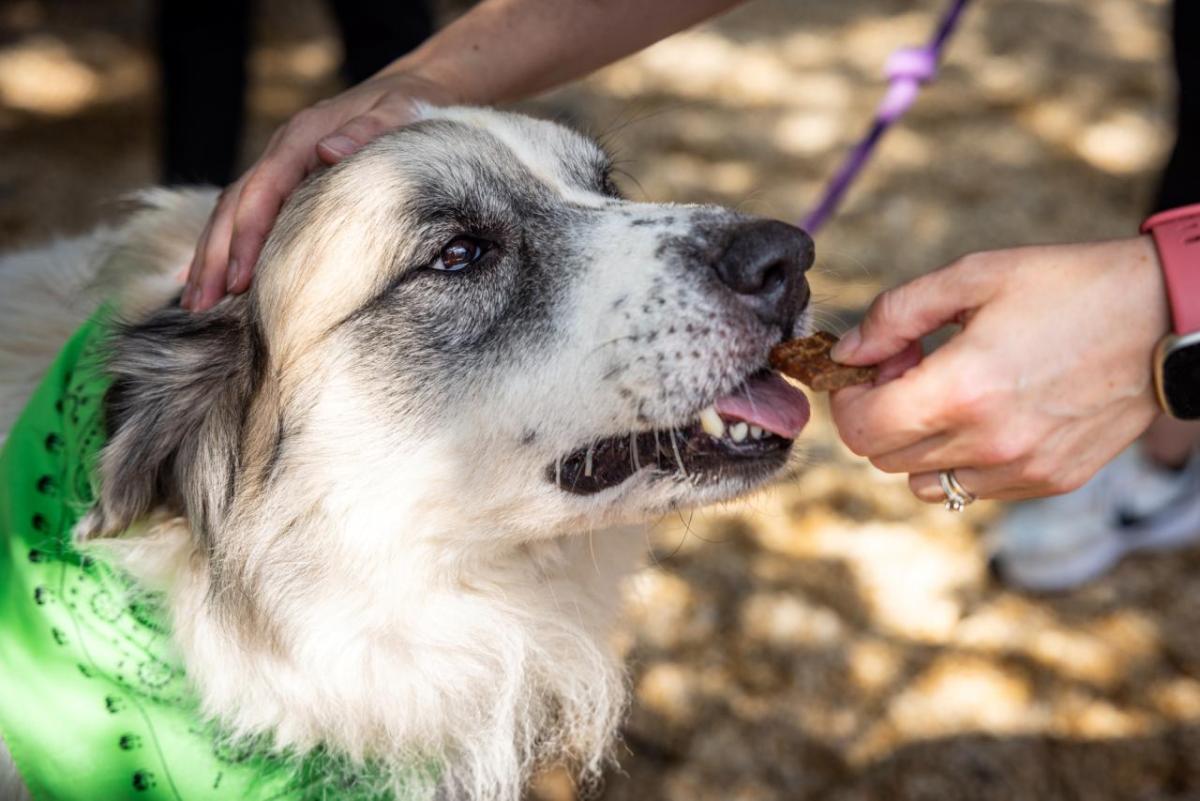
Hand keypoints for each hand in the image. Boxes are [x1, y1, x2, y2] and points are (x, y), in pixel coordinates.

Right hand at [182, 70, 452, 310]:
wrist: (410, 91)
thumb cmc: (408, 109)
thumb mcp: (399, 114)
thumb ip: (369, 131)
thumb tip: (328, 150)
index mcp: (302, 137)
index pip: (263, 191)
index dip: (247, 236)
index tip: (238, 280)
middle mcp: (282, 151)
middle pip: (234, 205)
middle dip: (215, 256)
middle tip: (200, 304)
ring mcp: (280, 167)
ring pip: (231, 212)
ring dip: (210, 256)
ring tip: (195, 303)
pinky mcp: (287, 183)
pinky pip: (246, 215)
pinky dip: (225, 246)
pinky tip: (207, 278)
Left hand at [828, 237, 1169, 501]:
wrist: (1164, 318)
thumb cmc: (1068, 287)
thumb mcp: (973, 277)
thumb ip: (896, 315)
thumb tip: (846, 352)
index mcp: (961, 390)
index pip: (860, 429)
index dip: (850, 397)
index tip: (872, 366)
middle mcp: (987, 442)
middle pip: (884, 457)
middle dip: (881, 413)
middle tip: (912, 369)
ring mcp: (1020, 469)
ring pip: (922, 481)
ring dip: (917, 442)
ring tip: (950, 394)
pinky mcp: (1049, 481)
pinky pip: (972, 489)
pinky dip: (961, 459)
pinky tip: (987, 413)